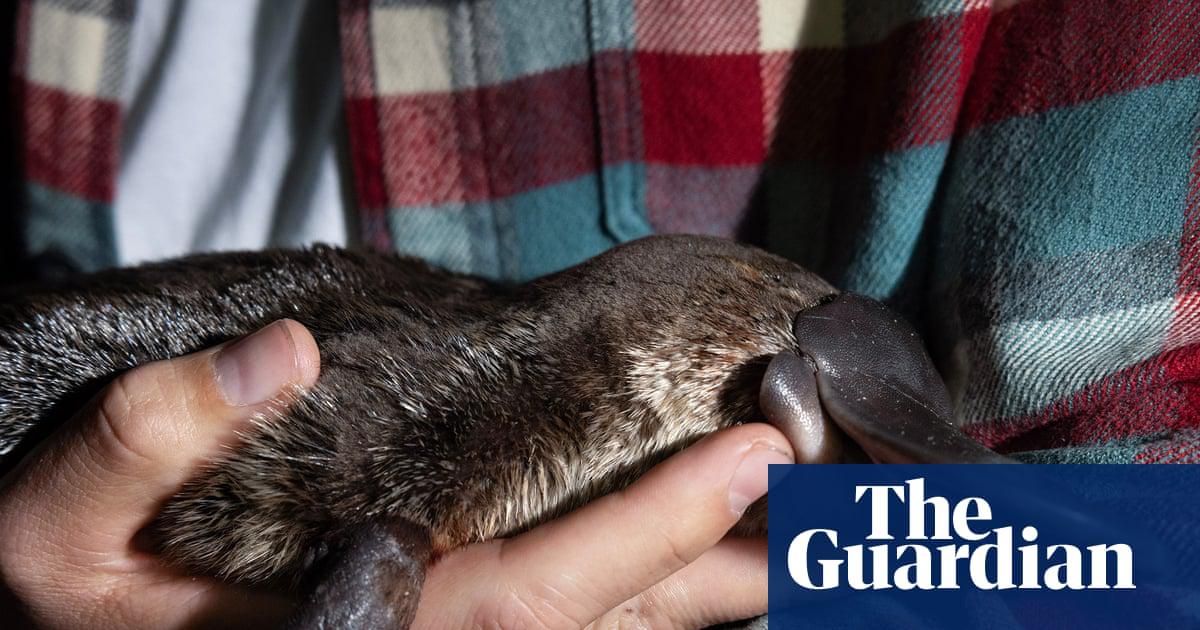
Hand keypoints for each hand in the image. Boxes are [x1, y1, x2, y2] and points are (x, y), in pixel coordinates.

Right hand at [0, 317, 792, 628]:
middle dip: (722, 572)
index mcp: (358, 626)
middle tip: (837, 512)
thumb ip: (162, 428)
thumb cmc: (76, 563)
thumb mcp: (72, 500)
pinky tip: (704, 572)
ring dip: (705, 593)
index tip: (746, 458)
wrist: (72, 610)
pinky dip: (642, 600)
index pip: (528, 590)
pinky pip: (564, 626)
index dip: (642, 531)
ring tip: (811, 542)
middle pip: (601, 627)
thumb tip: (279, 355)